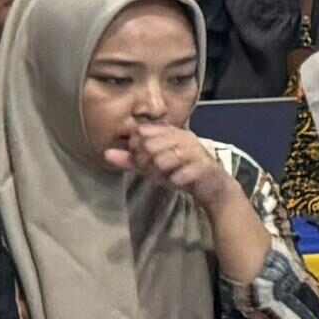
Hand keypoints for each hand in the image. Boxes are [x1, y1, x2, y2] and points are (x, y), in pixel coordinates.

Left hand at [108, 116, 238, 216]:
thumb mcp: (153, 166)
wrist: (212, 187)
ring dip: (160, 171)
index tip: (141, 160)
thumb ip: (131, 160)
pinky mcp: (205, 167)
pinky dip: (175, 179)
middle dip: (146, 161)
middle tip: (152, 170)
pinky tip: (176, 181)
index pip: (143, 132)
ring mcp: (196, 151)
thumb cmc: (181, 172)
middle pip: (150, 145)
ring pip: (164, 158)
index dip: (136, 147)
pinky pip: (181, 173)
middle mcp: (185, 138)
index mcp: (172, 132)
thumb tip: (106, 153)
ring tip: (164, 176)